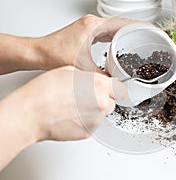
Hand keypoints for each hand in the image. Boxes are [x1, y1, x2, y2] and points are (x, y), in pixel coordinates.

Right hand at [0, 66, 126, 141]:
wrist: (30, 113)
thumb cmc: (44, 92)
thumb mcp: (68, 71)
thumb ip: (88, 76)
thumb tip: (93, 80)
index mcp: (99, 85)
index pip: (118, 87)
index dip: (110, 87)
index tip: (107, 88)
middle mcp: (101, 103)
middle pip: (111, 101)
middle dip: (102, 99)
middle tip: (85, 96)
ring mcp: (95, 120)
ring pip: (101, 114)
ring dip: (93, 110)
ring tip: (73, 106)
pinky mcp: (87, 132)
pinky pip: (91, 125)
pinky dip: (84, 121)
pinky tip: (70, 115)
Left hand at [37, 14, 144, 71]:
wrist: (39, 52)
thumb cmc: (54, 53)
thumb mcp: (82, 68)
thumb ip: (101, 76)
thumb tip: (113, 83)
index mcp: (94, 26)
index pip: (123, 22)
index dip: (139, 25)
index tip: (150, 29)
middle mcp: (92, 23)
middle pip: (121, 23)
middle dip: (136, 29)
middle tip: (148, 36)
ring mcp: (90, 26)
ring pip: (114, 26)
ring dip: (126, 32)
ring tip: (138, 39)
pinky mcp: (87, 31)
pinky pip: (107, 31)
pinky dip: (116, 36)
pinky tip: (120, 44)